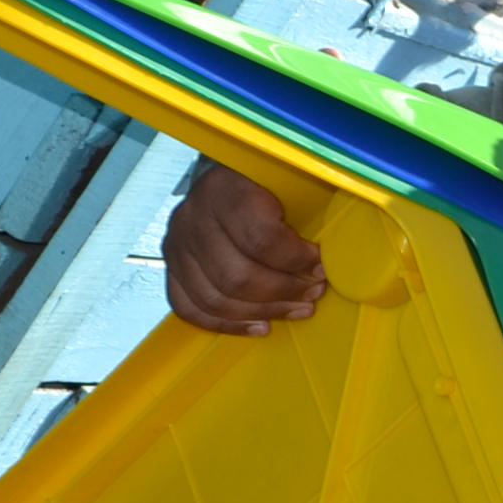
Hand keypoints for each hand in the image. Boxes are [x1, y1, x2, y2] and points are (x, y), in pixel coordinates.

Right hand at [163, 163, 323, 333]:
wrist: (219, 177)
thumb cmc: (260, 182)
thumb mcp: (283, 180)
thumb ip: (304, 208)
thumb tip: (331, 255)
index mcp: (223, 188)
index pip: (260, 238)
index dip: (296, 260)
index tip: (320, 265)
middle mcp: (192, 217)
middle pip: (237, 276)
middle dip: (283, 292)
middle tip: (313, 293)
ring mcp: (176, 245)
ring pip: (217, 298)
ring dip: (264, 312)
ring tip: (297, 310)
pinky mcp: (171, 268)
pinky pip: (191, 308)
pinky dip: (228, 324)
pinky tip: (261, 325)